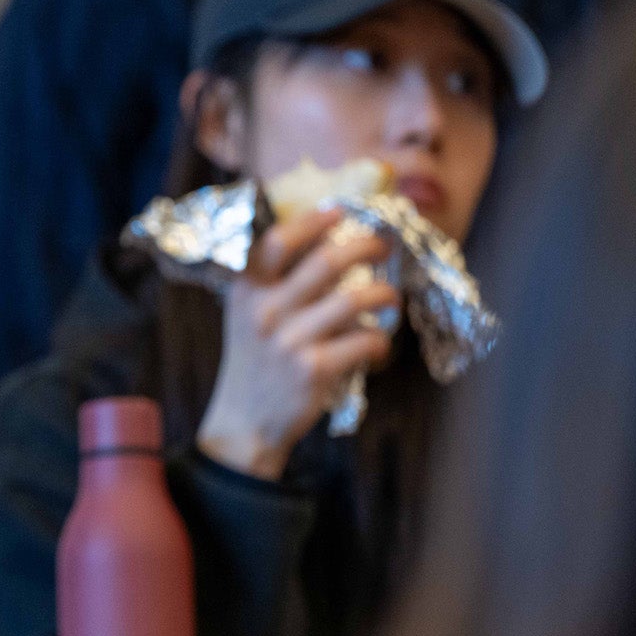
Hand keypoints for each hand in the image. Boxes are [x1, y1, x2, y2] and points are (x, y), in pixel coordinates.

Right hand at [194, 207, 396, 480]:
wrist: (244, 423)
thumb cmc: (255, 363)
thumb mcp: (249, 316)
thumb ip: (274, 283)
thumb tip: (328, 245)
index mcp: (246, 290)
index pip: (279, 240)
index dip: (314, 221)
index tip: (341, 212)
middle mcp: (265, 310)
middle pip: (326, 260)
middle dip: (366, 246)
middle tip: (384, 245)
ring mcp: (289, 340)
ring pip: (353, 299)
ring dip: (383, 292)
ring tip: (391, 295)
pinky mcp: (313, 370)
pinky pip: (363, 341)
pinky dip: (379, 341)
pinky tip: (378, 346)